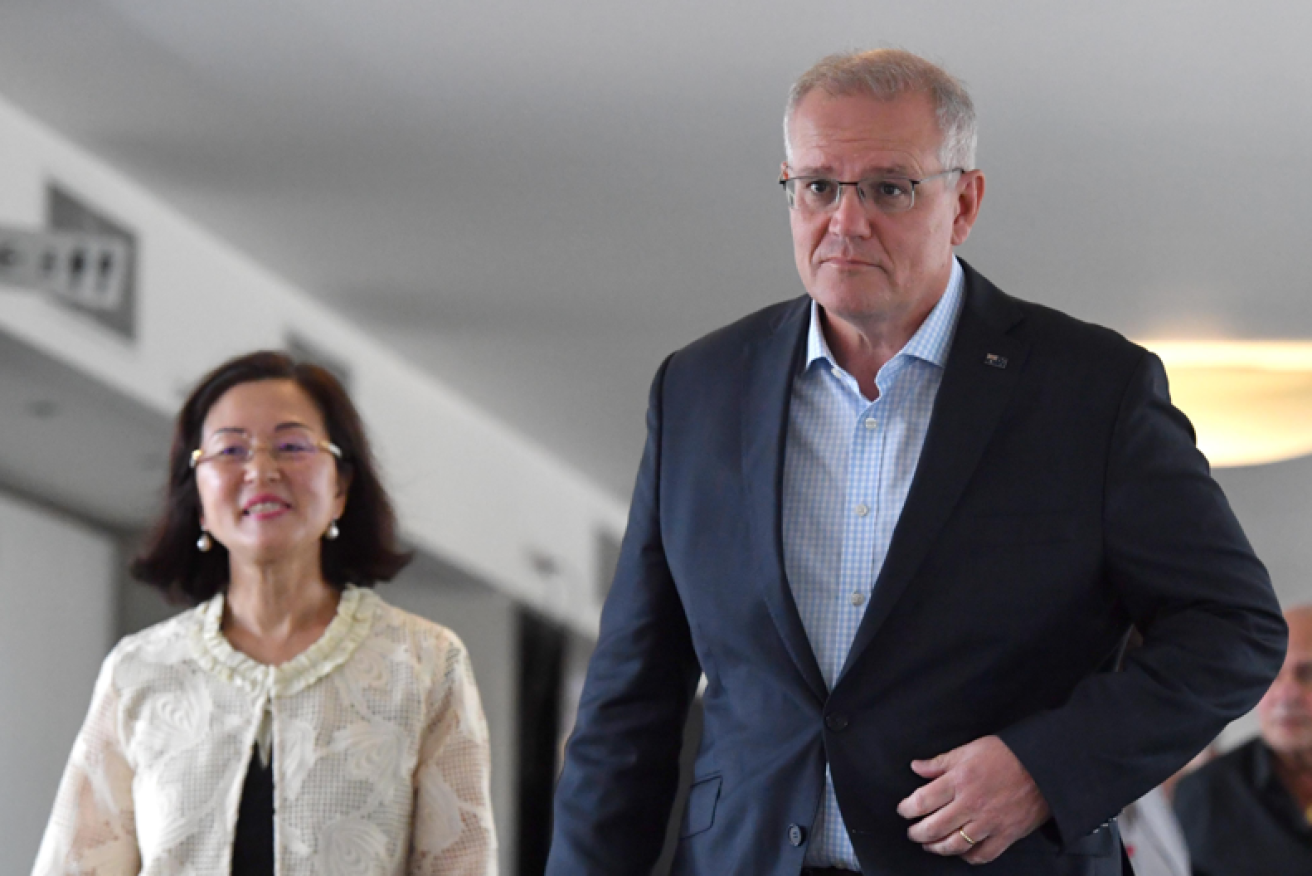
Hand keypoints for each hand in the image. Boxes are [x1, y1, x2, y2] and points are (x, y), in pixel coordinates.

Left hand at [896, 735, 1049, 864]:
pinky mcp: (1005, 835)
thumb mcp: (969, 750)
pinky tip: (961, 852)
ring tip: (930, 845)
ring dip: (937, 848)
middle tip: (912, 832)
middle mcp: (971, 804)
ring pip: (954, 845)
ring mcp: (988, 823)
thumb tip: (916, 767)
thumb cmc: (1006, 754)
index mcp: (959, 781)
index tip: (903, 810)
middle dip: (917, 833)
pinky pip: (982, 855)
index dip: (907, 808)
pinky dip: (968, 857)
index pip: (922, 800)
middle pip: (934, 827)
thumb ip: (940, 762)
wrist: (1044, 766)